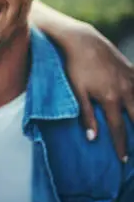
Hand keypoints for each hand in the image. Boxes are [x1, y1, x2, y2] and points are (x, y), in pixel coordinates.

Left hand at [65, 24, 133, 161]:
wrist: (83, 41)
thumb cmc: (75, 67)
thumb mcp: (77, 91)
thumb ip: (86, 115)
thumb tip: (92, 138)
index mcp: (110, 99)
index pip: (118, 128)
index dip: (122, 146)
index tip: (123, 160)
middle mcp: (125, 91)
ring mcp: (130, 79)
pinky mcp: (131, 70)